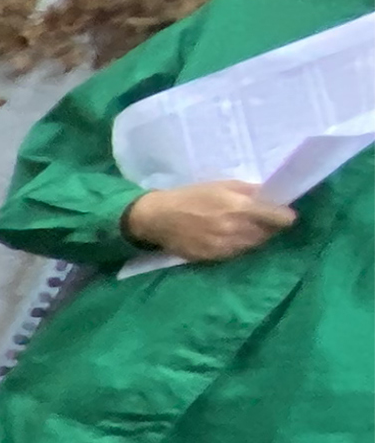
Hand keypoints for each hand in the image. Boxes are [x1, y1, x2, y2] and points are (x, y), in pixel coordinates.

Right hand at [123, 179, 294, 263]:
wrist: (158, 218)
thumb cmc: (191, 196)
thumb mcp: (222, 185)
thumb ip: (249, 191)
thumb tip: (272, 196)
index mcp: (240, 207)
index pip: (279, 218)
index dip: (285, 216)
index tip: (285, 215)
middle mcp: (235, 229)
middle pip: (268, 233)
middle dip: (268, 227)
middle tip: (262, 220)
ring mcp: (224, 246)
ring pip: (253, 245)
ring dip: (254, 238)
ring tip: (243, 229)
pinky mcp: (213, 257)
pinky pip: (236, 253)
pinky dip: (238, 247)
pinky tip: (228, 238)